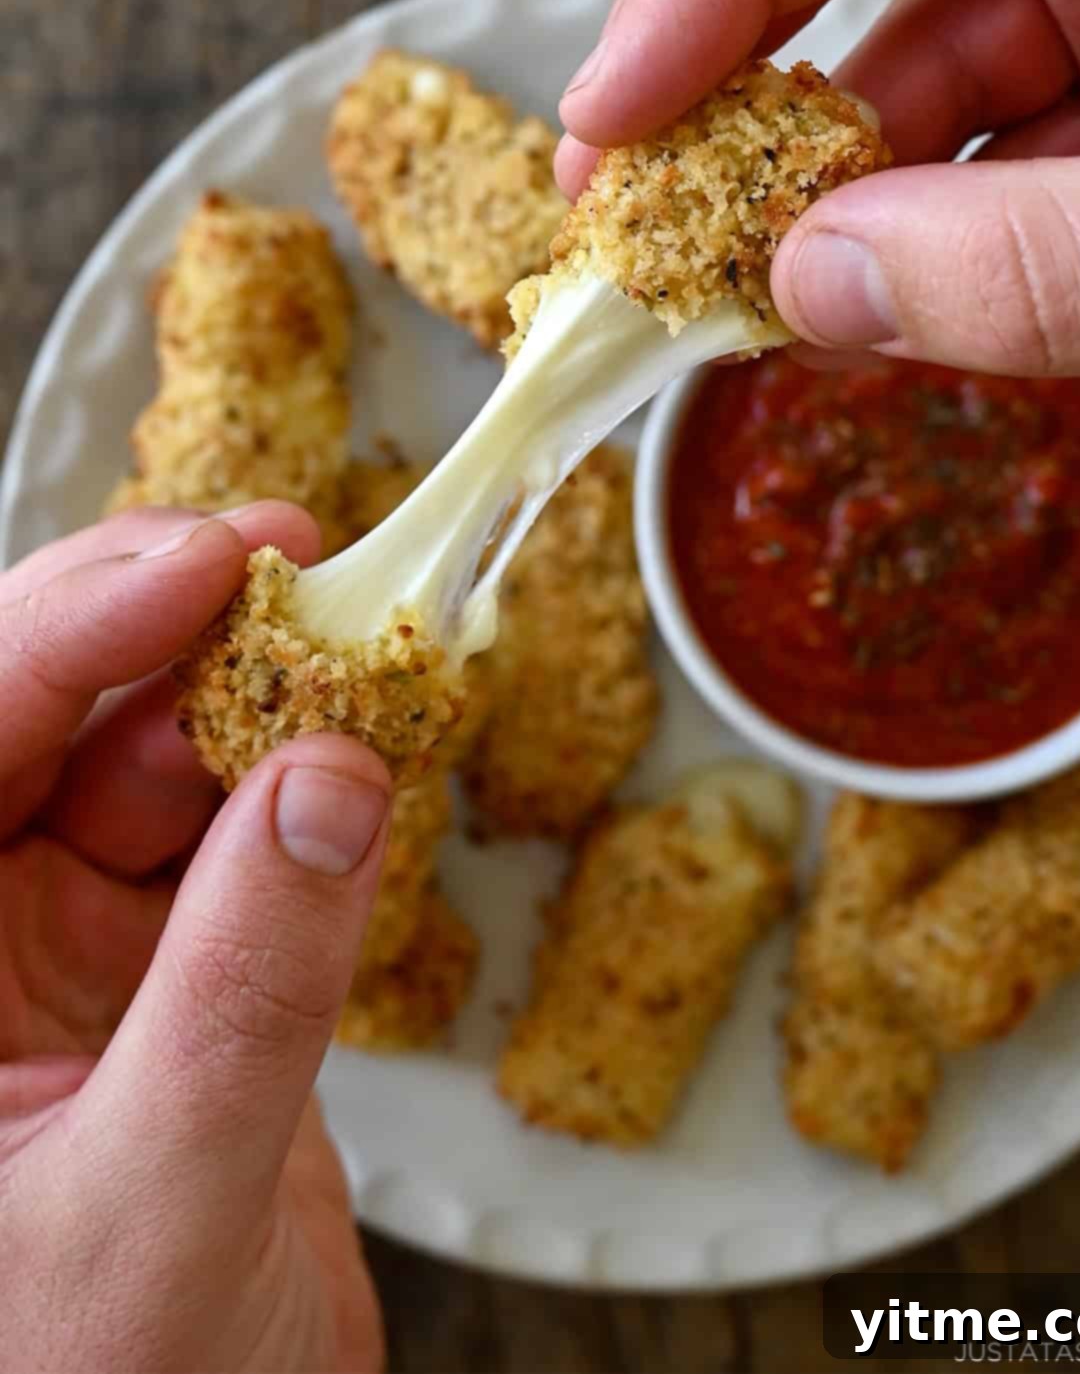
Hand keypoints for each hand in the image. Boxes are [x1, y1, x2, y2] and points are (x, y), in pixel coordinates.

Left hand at [0, 504, 389, 1373]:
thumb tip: (331, 779)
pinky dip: (296, 788)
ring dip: (240, 698)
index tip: (199, 563)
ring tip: (346, 650)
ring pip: (135, 762)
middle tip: (280, 559)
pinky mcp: (160, 975)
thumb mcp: (155, 1212)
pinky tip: (356, 755)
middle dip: (150, 630)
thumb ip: (246, 996)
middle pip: (30, 724)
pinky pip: (225, 838)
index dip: (57, 634)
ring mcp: (53, 958)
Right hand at [557, 0, 1079, 376]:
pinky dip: (936, 236)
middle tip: (630, 202)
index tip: (613, 110)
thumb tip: (817, 283)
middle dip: (749, 85)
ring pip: (946, 68)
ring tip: (738, 295)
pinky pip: (1018, 144)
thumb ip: (1056, 258)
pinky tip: (858, 307)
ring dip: (837, 191)